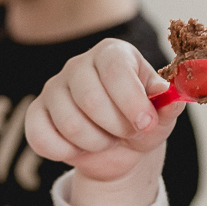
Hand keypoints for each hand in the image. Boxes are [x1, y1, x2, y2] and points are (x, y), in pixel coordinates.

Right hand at [25, 38, 184, 205]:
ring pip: (70, 124)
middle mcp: (78, 64)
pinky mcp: (36, 113)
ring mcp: (53, 88)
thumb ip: (169, 103)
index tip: (146, 123)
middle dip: (116, 127)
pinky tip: (80, 147)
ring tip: (107, 139)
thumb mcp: (162, 115)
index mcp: (112, 53)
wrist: (120, 149)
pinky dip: (66, 152)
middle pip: (90, 98)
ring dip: (96, 143)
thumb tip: (169, 95)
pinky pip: (42, 137)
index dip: (131, 100)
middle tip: (128, 132)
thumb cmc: (141, 121)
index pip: (115, 69)